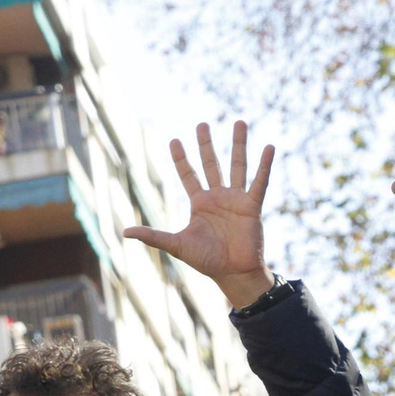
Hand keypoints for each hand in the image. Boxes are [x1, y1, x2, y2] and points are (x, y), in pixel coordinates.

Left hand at [122, 121, 276, 308]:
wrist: (233, 273)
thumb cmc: (206, 261)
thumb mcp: (176, 245)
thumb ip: (153, 235)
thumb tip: (125, 232)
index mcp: (200, 203)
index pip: (188, 175)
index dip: (181, 158)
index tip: (174, 140)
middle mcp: (218, 197)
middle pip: (211, 164)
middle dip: (206, 144)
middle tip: (202, 124)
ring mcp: (236, 199)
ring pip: (237, 166)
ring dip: (238, 145)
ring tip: (239, 123)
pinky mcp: (252, 206)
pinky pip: (259, 182)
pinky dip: (264, 166)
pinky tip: (269, 148)